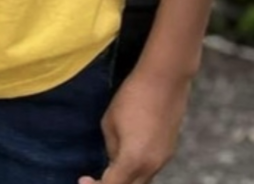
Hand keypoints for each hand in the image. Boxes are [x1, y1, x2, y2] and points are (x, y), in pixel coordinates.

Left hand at [78, 65, 191, 183]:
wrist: (164, 79)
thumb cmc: (132, 96)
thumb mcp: (110, 122)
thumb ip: (111, 148)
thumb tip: (114, 158)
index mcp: (132, 161)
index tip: (83, 178)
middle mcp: (150, 167)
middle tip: (99, 176)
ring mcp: (163, 160)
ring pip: (142, 180)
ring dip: (127, 178)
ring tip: (114, 165)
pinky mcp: (170, 151)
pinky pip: (151, 169)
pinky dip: (139, 168)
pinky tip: (131, 154)